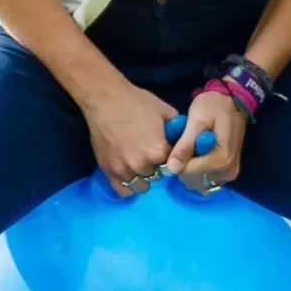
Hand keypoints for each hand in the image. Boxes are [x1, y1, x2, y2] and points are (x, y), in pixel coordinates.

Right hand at [83, 81, 180, 197]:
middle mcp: (143, 165)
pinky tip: (129, 174)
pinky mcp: (109, 171)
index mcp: (159, 151)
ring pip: (142, 186)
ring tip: (138, 164)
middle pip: (158, 176)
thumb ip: (178, 130)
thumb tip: (185, 141)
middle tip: (150, 155)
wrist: (105, 99)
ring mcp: (124, 170)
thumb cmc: (137, 102)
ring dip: (143, 177)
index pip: (174, 165)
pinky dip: (128, 185)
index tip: (166, 151)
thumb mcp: (166, 111)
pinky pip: (123, 191)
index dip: (171, 158)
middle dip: (157, 167)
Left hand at [167, 88, 246, 196]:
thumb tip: (172, 168)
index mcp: (221, 159)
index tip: (176, 146)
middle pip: (194, 180)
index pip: (188, 173)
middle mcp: (228, 171)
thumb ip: (185, 144)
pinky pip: (208, 180)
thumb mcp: (197, 120)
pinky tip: (197, 155)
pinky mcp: (229, 172)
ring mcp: (230, 173)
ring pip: (200, 182)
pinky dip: (199, 170)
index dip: (177, 161)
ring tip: (191, 148)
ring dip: (191, 168)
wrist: (233, 100)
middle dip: (184, 165)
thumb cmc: (214, 106)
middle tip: (184, 145)